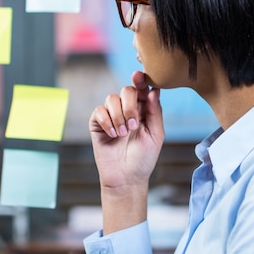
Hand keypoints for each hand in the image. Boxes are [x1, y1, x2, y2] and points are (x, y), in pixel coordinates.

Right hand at [88, 70, 164, 192]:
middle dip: (130, 105)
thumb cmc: (143, 158)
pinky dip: (107, 122)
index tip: (139, 76)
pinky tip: (113, 135)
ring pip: (111, 98)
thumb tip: (154, 90)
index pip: (142, 89)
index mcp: (143, 110)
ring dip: (119, 116)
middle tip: (133, 126)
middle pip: (126, 90)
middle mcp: (127, 109)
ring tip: (123, 134)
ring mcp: (111, 115)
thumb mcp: (155, 134)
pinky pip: (99, 111)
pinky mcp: (97, 123)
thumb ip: (154, 111)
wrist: (126, 178)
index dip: (140, 80)